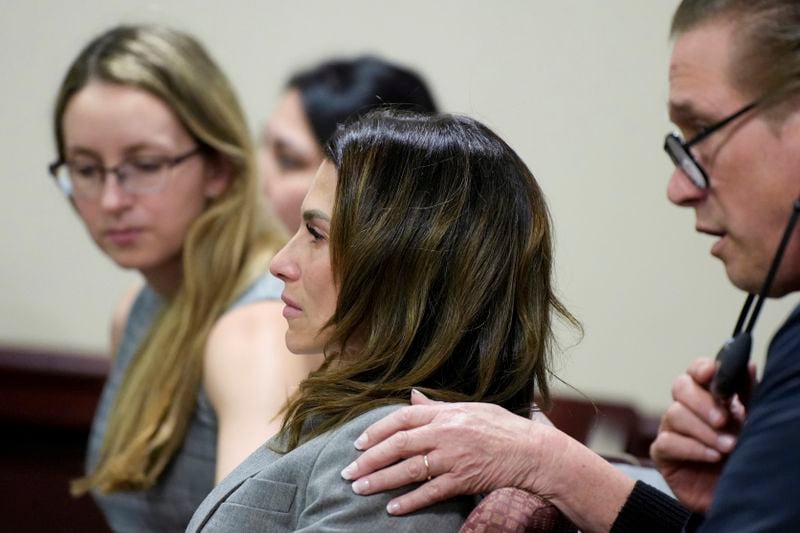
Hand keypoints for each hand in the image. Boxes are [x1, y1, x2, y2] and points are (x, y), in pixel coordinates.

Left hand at [340, 390, 554, 514]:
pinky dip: (410, 501)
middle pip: (398, 445)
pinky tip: (392, 508)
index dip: (376, 431)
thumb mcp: (471, 408)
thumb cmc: (504, 428)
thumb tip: (412, 397)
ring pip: (409, 469)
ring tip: (360, 489)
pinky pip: (431, 492)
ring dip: (381, 481)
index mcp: (447, 413)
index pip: (402, 419)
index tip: (358, 444)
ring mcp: (454, 457)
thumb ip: (437, 406)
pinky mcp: (463, 480)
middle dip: (369, 459)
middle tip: (349, 471)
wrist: (534, 452)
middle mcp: (446, 433)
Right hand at [650, 357, 749, 512]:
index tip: (711, 374)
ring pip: (674, 414)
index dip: (701, 369)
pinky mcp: (662, 454)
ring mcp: (671, 430)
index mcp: (708, 396)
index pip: (696, 371)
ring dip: (703, 430)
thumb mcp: (751, 422)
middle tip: (723, 419)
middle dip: (701, 402)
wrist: (736, 493)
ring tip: (727, 447)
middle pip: (680, 387)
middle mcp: (686, 409)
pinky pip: (667, 442)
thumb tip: (747, 365)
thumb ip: (747, 394)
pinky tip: (712, 457)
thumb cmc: (743, 456)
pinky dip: (692, 448)